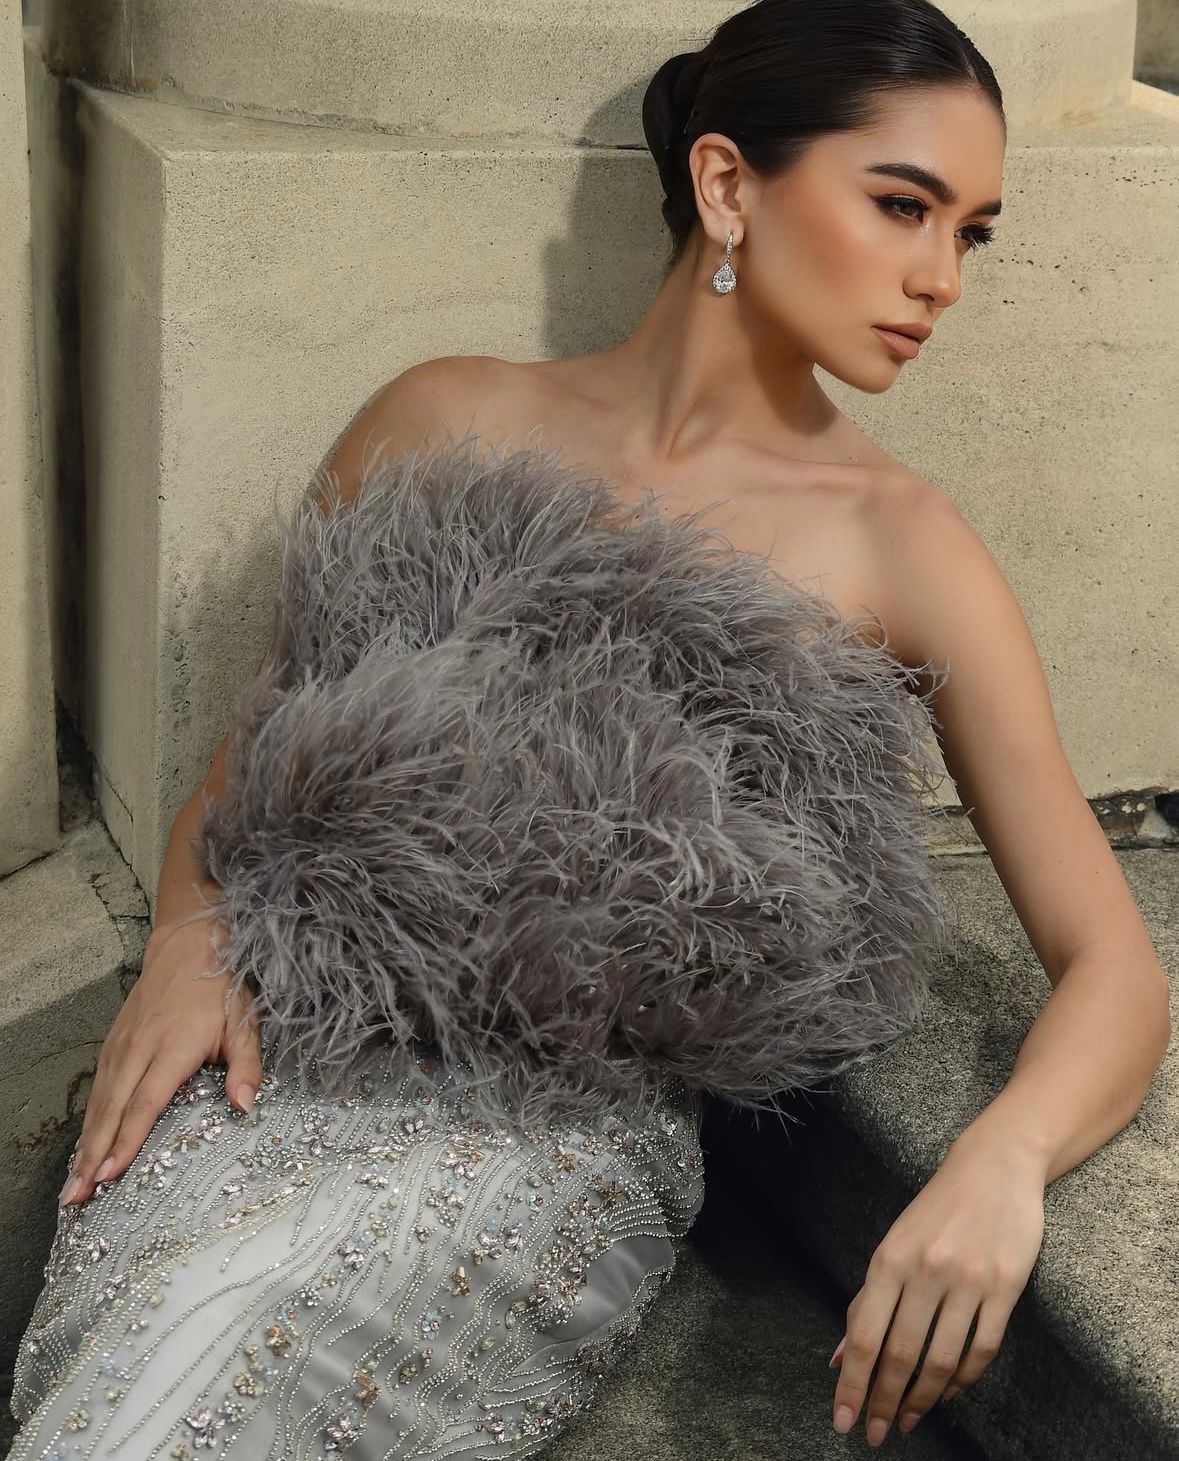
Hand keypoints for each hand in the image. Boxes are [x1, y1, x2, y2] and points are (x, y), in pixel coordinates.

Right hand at [58, 915, 263, 1206]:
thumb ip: (247, 1063)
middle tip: (77, 1197)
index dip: (128, 1139)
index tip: (111, 1173)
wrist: (188, 945)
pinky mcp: (114, 1042)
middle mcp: (140, 1047)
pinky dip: (88, 1120)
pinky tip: (84, 1146)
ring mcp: (122, 1044)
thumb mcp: (244, 1021)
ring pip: (99, 1101)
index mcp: (174, 1045)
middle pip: (112, 1109)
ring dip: (84, 1144)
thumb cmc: (221, 988)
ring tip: (73, 1184)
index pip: (147, 1101)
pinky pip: (98, 1088)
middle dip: (93, 1156)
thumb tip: (247, 1104)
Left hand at [828, 1128, 1045, 1444]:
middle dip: (883, 1401)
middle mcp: (926, 1271)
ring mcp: (968, 1280)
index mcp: (890, 1259)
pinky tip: (948, 1392)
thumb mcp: (893, 1245)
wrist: (993, 1166)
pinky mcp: (1005, 1288)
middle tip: (875, 1433)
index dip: (851, 1383)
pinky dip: (963, 1379)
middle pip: (901, 1355)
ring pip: (941, 1360)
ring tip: (907, 1420)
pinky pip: (982, 1348)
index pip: (864, 1335)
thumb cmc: (936, 1209)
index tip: (842, 1420)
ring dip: (922, 1399)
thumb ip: (868, 1300)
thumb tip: (839, 1354)